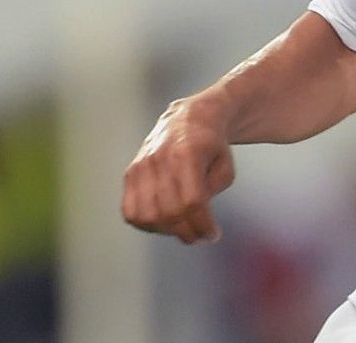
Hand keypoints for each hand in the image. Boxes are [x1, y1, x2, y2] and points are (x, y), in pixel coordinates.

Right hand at [121, 97, 236, 244]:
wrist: (190, 119)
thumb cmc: (212, 147)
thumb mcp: (225, 167)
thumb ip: (211, 192)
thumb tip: (194, 217)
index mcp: (188, 153)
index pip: (191, 201)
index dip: (202, 224)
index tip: (213, 235)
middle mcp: (159, 159)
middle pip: (168, 211)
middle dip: (187, 232)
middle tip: (200, 237)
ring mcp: (141, 166)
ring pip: (146, 215)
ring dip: (166, 231)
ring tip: (183, 229)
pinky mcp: (130, 173)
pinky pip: (130, 210)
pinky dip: (146, 224)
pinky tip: (163, 224)